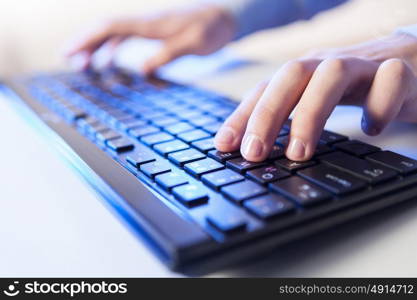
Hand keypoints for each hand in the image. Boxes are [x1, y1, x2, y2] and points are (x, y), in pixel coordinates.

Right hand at [64, 4, 234, 73]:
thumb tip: (142, 70)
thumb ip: (168, 54)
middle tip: (67, 59)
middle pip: (107, 29)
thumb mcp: (194, 43)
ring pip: (114, 35)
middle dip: (85, 43)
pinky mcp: (155, 33)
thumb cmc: (212, 27)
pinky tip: (111, 62)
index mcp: (151, 23)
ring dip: (97, 48)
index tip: (69, 52)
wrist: (226, 15)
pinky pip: (127, 39)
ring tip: (83, 65)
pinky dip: (114, 50)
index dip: (88, 39)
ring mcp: (149, 26)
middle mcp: (146, 22)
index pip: (111, 27)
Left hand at [215, 33, 416, 161]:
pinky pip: (390, 79)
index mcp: (304, 74)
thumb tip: (254, 152)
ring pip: (331, 75)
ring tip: (300, 153)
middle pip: (290, 77)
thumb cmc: (357, 88)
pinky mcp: (400, 71)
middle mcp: (327, 64)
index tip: (224, 146)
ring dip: (311, 115)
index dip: (241, 116)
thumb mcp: (317, 101)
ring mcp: (363, 65)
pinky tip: (371, 130)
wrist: (413, 61)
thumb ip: (290, 120)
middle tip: (254, 154)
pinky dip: (379, 105)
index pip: (266, 89)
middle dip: (267, 115)